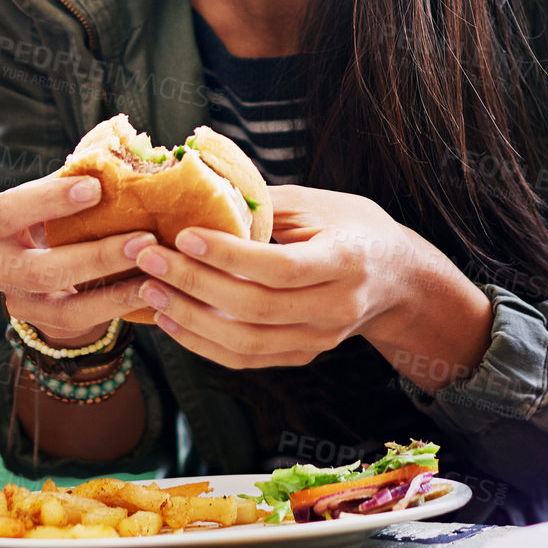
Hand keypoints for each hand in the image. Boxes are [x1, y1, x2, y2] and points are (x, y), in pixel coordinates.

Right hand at [0, 174, 154, 344]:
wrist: (45, 267)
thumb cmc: (53, 215)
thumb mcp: (53, 194)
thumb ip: (75, 177)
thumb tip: (116, 156)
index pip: (9, 211)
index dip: (48, 200)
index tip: (94, 188)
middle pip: (38, 270)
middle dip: (95, 256)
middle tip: (143, 239)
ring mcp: (18, 302)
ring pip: (64, 305)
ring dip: (115, 288)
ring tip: (153, 267)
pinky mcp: (44, 325)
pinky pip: (83, 321)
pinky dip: (118, 305)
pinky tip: (149, 290)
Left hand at [132, 184, 489, 379]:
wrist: (399, 279)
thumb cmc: (352, 227)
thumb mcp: (318, 203)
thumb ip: (264, 202)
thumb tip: (199, 187)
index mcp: (345, 262)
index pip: (281, 268)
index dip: (229, 256)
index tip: (183, 235)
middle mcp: (336, 309)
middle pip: (257, 308)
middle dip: (195, 284)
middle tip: (148, 259)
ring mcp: (320, 340)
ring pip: (248, 344)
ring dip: (191, 319)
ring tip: (148, 291)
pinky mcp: (302, 355)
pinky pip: (247, 360)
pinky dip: (203, 344)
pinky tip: (170, 320)